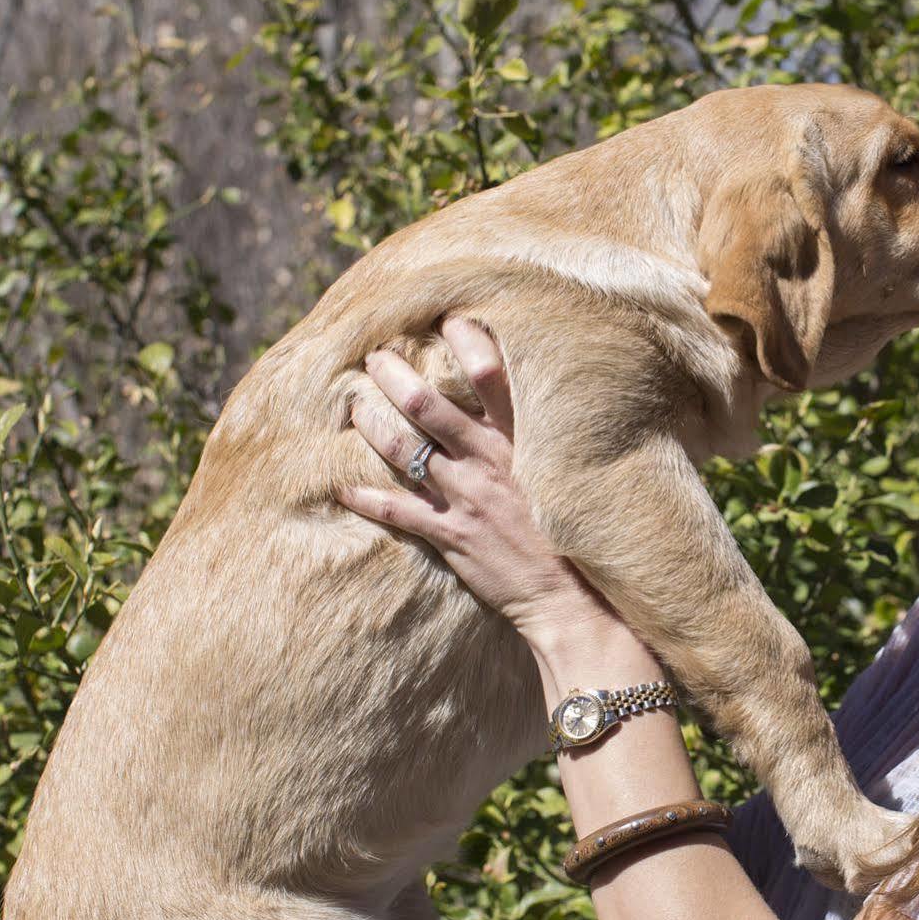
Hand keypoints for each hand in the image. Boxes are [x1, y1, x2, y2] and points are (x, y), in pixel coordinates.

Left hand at [336, 316, 623, 647]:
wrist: (572, 598)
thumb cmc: (577, 534)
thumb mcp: (566, 475)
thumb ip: (541, 441)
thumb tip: (535, 406)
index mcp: (523, 441)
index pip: (492, 376)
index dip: (467, 343)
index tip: (447, 321)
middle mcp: (491, 461)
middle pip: (429, 405)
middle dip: (395, 376)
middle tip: (375, 357)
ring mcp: (467, 497)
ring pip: (405, 450)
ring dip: (373, 424)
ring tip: (354, 405)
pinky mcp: (451, 535)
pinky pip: (396, 512)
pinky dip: (365, 500)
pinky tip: (341, 489)